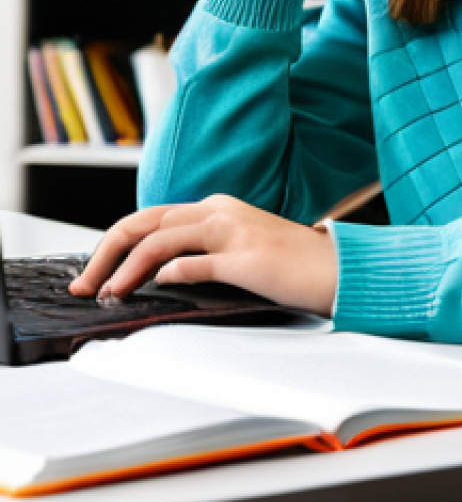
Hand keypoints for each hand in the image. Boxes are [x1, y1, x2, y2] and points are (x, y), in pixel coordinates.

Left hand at [67, 195, 337, 318]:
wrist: (336, 269)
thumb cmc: (291, 265)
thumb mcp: (241, 247)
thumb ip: (203, 251)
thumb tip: (157, 274)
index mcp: (217, 207)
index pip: (149, 218)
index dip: (113, 244)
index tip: (94, 273)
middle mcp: (220, 211)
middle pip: (143, 223)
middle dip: (104, 254)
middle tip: (84, 286)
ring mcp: (233, 231)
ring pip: (159, 241)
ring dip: (125, 270)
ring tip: (110, 294)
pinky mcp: (246, 258)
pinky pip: (193, 263)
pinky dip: (166, 275)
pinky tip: (157, 288)